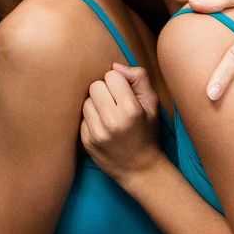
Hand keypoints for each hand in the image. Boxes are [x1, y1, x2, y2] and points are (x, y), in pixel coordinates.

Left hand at [78, 64, 163, 180]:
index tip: (125, 93)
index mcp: (131, 110)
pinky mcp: (86, 142)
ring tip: (108, 115)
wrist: (140, 168)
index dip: (119, 82)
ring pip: (86, 101)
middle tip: (115, 103)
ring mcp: (97, 133)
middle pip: (95, 86)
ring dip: (95, 104)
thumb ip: (139, 78)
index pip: (112, 75)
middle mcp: (112, 121)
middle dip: (105, 91)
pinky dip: (90, 119)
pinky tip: (102, 127)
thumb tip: (115, 66)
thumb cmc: (147, 132)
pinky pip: (81, 117)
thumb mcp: (152, 104)